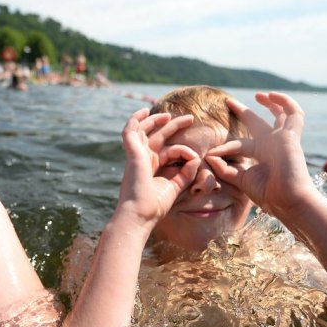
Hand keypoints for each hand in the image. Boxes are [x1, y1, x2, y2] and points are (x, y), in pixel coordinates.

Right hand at [116, 109, 199, 226]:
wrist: (140, 214)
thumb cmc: (155, 206)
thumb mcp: (176, 187)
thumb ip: (186, 173)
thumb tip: (196, 158)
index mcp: (152, 168)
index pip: (169, 151)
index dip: (184, 151)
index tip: (195, 158)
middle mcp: (144, 159)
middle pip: (157, 136)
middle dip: (172, 126)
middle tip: (190, 118)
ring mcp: (137, 155)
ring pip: (143, 130)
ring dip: (155, 120)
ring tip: (168, 114)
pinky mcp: (133, 153)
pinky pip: (130, 131)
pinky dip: (135, 120)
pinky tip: (144, 112)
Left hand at [205, 92, 316, 219]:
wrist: (288, 200)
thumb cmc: (268, 194)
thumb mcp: (241, 179)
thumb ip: (225, 169)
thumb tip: (209, 156)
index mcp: (261, 156)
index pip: (240, 143)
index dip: (225, 146)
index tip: (210, 153)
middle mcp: (272, 145)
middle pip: (258, 123)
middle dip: (244, 112)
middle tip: (229, 102)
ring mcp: (283, 139)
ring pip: (282, 114)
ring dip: (271, 102)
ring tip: (259, 95)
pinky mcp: (291, 135)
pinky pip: (294, 113)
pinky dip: (285, 101)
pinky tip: (271, 96)